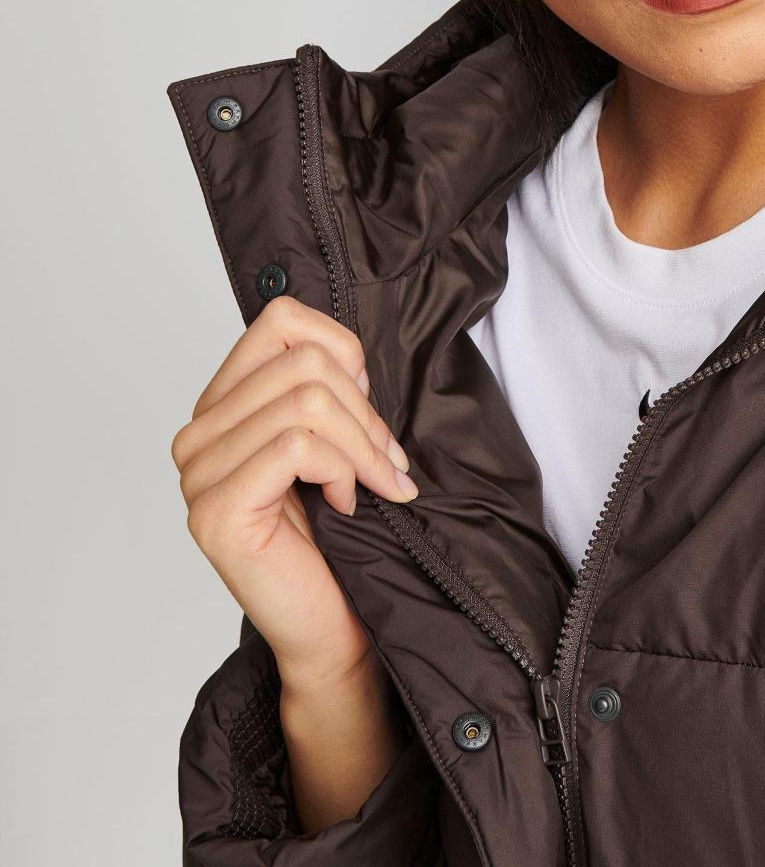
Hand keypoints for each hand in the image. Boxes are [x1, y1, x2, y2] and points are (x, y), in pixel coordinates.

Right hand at [171, 295, 420, 686]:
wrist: (335, 625)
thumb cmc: (340, 534)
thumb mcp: (338, 440)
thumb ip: (326, 387)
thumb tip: (349, 351)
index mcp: (224, 404)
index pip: (281, 319)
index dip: (343, 351)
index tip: (367, 403)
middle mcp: (199, 434)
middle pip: (303, 361)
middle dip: (364, 410)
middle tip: (386, 460)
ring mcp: (199, 474)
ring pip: (306, 402)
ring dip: (362, 445)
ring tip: (371, 485)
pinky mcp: (216, 511)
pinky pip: (297, 447)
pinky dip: (342, 470)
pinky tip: (346, 503)